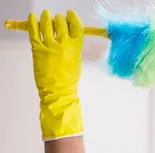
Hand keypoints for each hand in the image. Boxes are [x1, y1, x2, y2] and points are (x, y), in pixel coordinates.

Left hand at [27, 10, 83, 139]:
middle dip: (59, 18)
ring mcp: (50, 45)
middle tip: (56, 19)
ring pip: (47, 23)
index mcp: (76, 47)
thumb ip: (73, 47)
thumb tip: (67, 34)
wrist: (58, 91)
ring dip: (46, 17)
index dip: (72, 17)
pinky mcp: (37, 47)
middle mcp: (64, 44)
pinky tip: (33, 18)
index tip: (69, 14)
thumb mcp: (76, 61)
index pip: (76, 26)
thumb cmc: (69, 79)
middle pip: (61, 22)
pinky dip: (32, 21)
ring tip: (45, 16)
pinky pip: (34, 29)